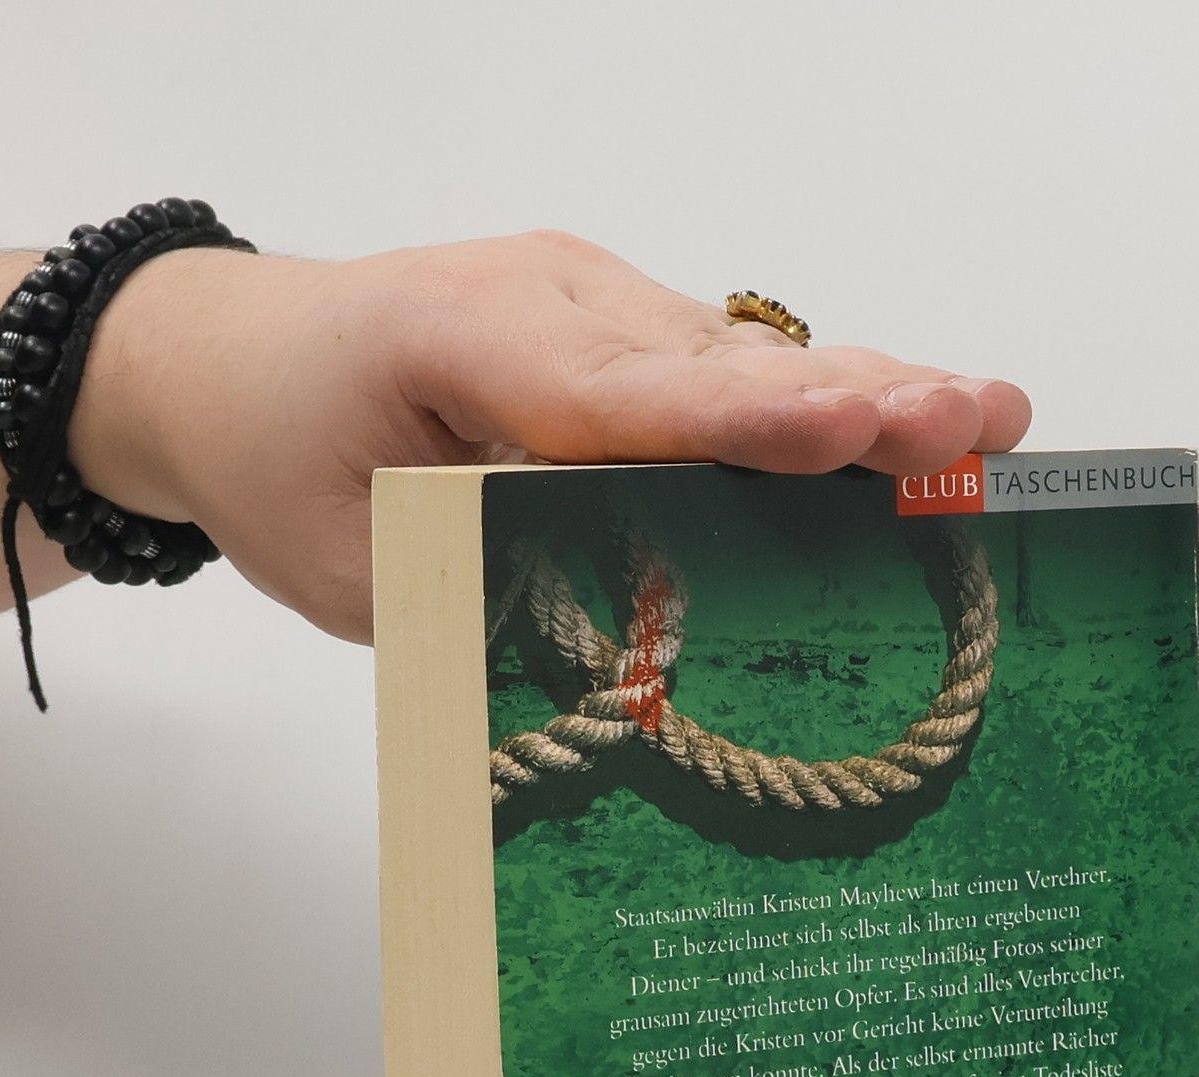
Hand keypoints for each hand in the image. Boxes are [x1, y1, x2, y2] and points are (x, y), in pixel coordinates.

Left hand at [73, 231, 1031, 643]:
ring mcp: (580, 300)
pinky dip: (808, 400)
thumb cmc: (270, 456)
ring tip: (980, 422)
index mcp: (456, 342)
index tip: (853, 432)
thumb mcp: (350, 571)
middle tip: (974, 421)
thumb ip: (480, 600)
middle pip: (712, 361)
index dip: (743, 423)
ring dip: (859, 392)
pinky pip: (716, 365)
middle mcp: (540, 300)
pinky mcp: (603, 324)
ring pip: (735, 355)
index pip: (618, 396)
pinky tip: (905, 422)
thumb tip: (620, 654)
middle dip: (851, 396)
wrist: (218, 358)